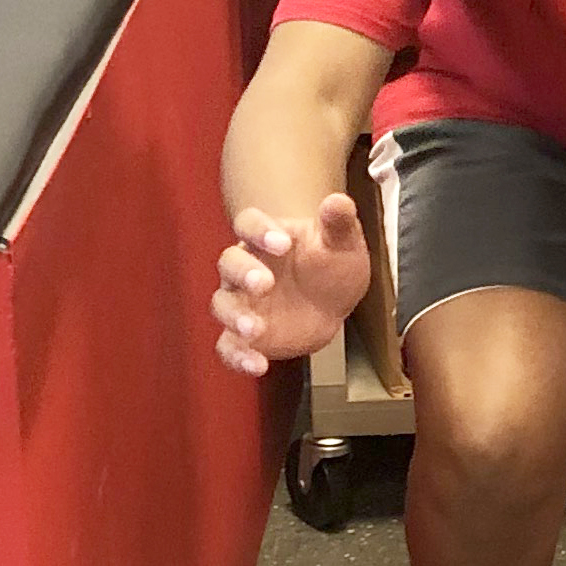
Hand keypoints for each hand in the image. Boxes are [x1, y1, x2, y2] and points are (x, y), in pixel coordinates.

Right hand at [211, 195, 371, 376]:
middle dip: (243, 272)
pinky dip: (238, 356)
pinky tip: (258, 366)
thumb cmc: (333, 265)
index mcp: (266, 237)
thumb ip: (338, 223)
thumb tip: (338, 200)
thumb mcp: (343, 243)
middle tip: (265, 283)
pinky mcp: (244, 336)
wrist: (333, 304)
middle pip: (228, 263)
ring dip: (235, 316)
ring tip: (255, 329)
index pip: (248, 224)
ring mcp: (242, 302)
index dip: (260, 231)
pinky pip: (228, 346)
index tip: (284, 243)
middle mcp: (246, 267)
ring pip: (222, 305)